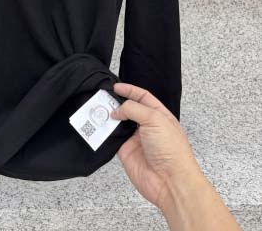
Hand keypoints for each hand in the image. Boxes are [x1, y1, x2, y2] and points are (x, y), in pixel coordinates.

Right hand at [110, 82, 201, 209]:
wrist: (170, 181)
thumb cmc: (171, 149)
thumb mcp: (154, 119)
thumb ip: (133, 109)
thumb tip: (117, 110)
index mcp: (158, 115)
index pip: (142, 97)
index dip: (129, 90)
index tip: (115, 87)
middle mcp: (147, 126)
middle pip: (128, 109)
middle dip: (116, 103)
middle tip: (103, 97)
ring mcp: (135, 139)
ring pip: (118, 123)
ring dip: (108, 117)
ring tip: (97, 109)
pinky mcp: (126, 151)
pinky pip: (112, 138)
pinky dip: (104, 132)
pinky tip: (98, 125)